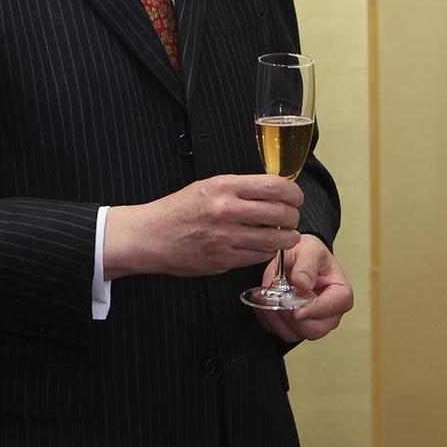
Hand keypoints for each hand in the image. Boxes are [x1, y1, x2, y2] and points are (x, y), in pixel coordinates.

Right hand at [103, 174, 303, 278]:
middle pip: (280, 213)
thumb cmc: (179, 209)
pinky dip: (269, 252)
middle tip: (292, 217)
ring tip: (286, 235)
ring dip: (287, 238)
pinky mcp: (224, 260)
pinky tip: (266, 246)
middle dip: (293, 216)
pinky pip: (259, 256)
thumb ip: (241, 188)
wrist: (150, 236)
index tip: (295, 197)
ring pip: (274, 239)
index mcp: (224, 186)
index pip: (274, 186)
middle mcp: (226, 210)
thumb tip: (276, 190)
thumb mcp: (209, 185)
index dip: (293, 193)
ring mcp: (225, 238)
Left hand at [253, 235, 354, 342]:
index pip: (337, 305)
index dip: (316, 310)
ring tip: (269, 300)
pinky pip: (284, 333)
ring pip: (298, 334)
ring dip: (279, 319)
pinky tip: (268, 305)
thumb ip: (306, 265)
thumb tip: (303, 284)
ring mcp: (315, 323)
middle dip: (292, 317)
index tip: (297, 311)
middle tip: (276, 301)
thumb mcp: (308, 249)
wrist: (296, 259)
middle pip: (316, 328)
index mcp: (341, 292)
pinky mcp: (298, 328)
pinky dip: (272, 322)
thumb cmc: (308, 254)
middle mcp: (331, 312)